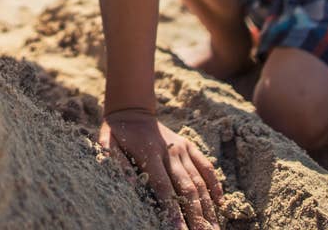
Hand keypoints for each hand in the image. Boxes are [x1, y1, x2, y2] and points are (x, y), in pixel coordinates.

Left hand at [99, 109, 223, 229]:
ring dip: (208, 207)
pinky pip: (206, 166)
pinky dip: (215, 184)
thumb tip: (130, 184)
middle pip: (187, 189)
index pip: (164, 188)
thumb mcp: (107, 142)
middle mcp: (170, 152)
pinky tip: (220, 203)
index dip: (172, 210)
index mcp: (150, 153)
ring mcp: (182, 149)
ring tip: (214, 227)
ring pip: (199, 181)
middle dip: (196, 216)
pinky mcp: (189, 146)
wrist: (134, 109)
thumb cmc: (118, 132)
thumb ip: (116, 162)